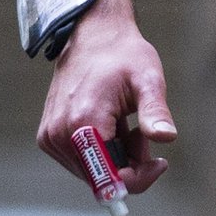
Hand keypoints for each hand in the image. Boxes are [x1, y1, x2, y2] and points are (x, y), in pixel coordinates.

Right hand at [36, 0, 176, 194]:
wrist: (92, 37)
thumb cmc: (124, 56)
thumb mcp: (147, 79)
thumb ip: (155, 111)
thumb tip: (167, 137)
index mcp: (84, 123)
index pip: (112, 179)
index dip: (141, 178)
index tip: (160, 162)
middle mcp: (60, 135)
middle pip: (103, 178)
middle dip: (130, 162)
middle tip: (140, 131)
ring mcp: (50, 138)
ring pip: (94, 172)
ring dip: (117, 156)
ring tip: (125, 123)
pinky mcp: (48, 138)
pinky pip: (82, 162)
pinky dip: (102, 150)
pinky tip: (110, 124)